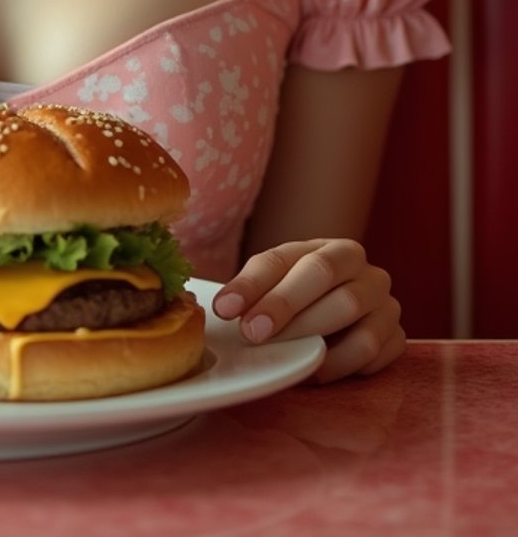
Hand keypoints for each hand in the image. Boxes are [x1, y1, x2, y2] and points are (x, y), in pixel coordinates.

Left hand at [212, 239, 404, 384]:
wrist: (345, 316)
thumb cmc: (304, 295)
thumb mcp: (276, 281)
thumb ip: (251, 288)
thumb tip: (224, 307)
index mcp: (334, 249)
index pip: (291, 259)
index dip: (255, 285)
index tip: (227, 310)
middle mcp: (366, 272)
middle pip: (325, 280)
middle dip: (284, 307)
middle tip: (252, 334)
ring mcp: (386, 305)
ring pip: (353, 318)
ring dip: (314, 343)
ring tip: (285, 358)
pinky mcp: (396, 339)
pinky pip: (373, 355)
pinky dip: (340, 366)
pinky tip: (314, 371)